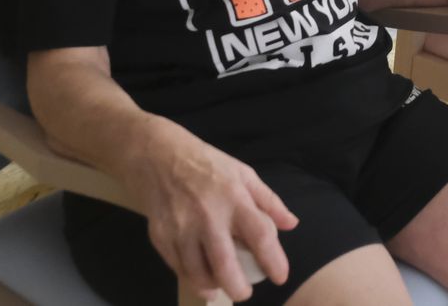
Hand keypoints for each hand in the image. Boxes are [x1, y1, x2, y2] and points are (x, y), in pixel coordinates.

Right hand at [125, 119, 298, 301]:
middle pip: (224, 262)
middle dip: (237, 286)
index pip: (260, 234)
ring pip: (197, 271)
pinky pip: (178, 267)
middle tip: (245, 293)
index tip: (280, 277)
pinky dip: (191, 277)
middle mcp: (207, 214)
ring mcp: (180, 227)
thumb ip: (268, 201)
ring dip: (212, 286)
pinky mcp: (160, 236)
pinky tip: (200, 277)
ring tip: (221, 287)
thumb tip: (291, 224)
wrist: (156, 155)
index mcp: (234, 196)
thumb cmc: (206, 164)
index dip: (273, 260)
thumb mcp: (242, 173)